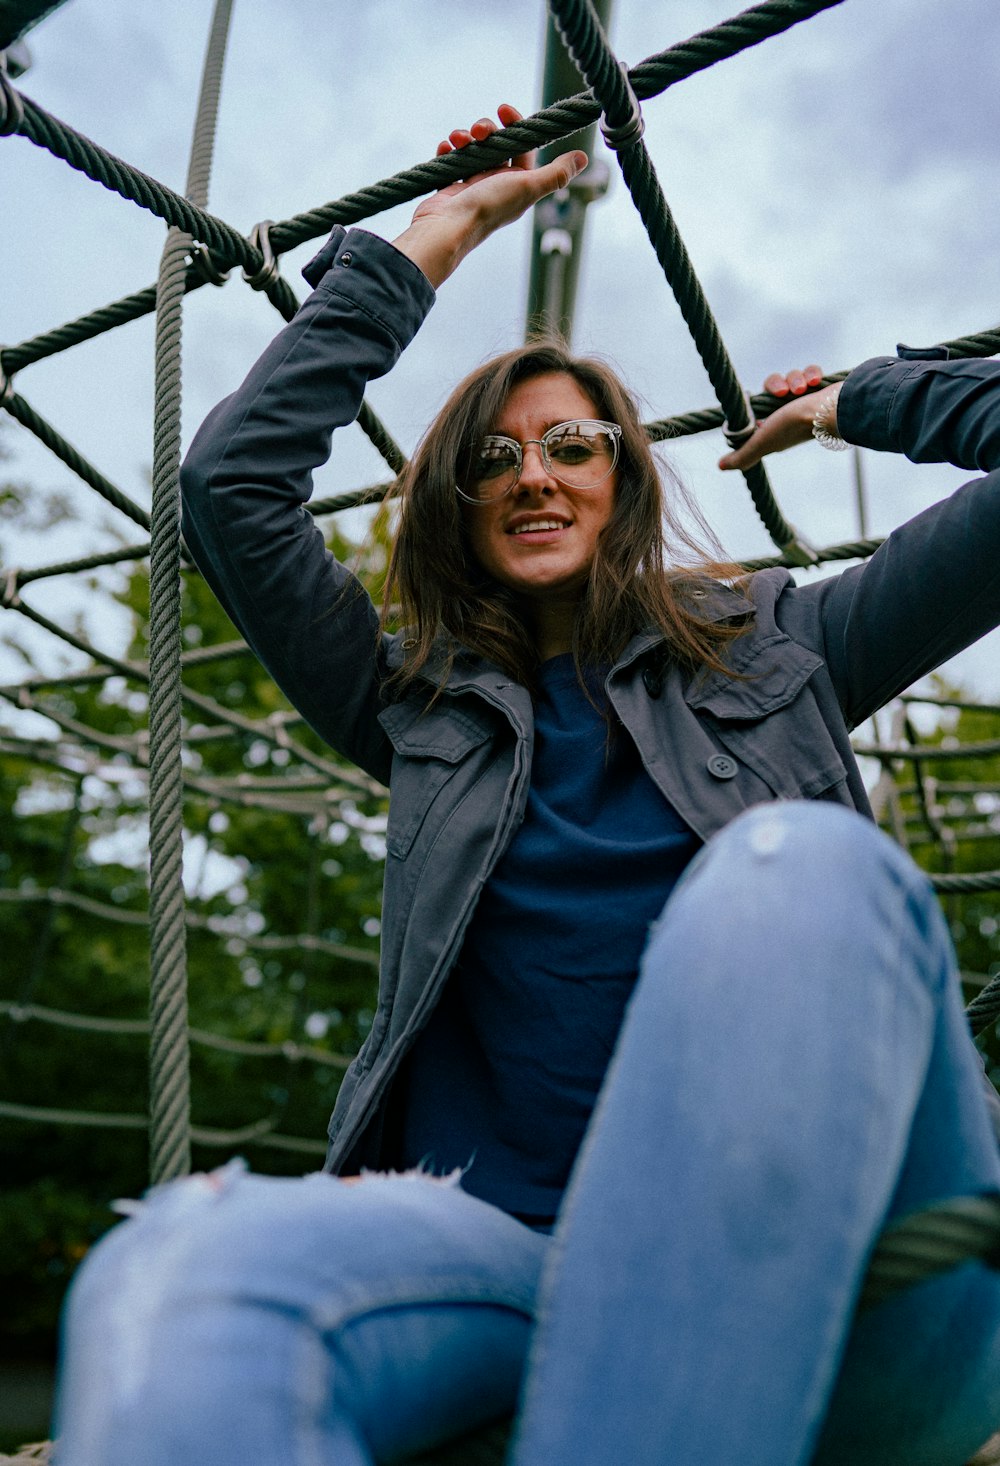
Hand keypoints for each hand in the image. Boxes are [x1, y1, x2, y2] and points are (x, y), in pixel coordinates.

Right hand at [393, 105, 587, 288]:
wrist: (448, 229)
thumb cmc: (488, 208)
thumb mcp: (528, 187)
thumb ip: (556, 174)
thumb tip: (584, 158)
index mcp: (517, 184)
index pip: (522, 147)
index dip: (516, 126)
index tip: (504, 110)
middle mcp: (497, 185)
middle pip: (496, 145)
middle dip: (487, 130)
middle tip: (478, 130)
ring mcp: (473, 186)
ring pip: (472, 149)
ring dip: (464, 137)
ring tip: (458, 139)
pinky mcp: (452, 188)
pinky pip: (452, 160)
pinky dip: (448, 150)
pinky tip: (446, 147)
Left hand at [718, 366, 840, 471]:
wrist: (834, 410)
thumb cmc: (796, 426)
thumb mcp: (763, 442)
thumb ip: (743, 455)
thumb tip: (720, 466)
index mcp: (775, 426)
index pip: (757, 406)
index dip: (757, 400)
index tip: (757, 398)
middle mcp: (790, 414)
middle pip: (773, 387)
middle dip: (777, 384)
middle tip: (784, 392)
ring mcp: (806, 402)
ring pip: (791, 378)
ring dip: (795, 378)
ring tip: (803, 388)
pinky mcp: (821, 390)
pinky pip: (809, 372)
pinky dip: (811, 373)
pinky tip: (815, 381)